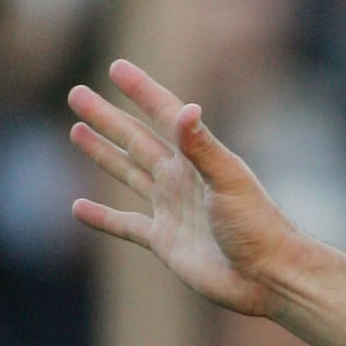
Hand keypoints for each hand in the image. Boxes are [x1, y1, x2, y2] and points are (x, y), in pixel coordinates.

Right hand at [67, 60, 295, 315]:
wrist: (268, 277)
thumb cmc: (257, 226)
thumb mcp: (229, 181)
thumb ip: (202, 147)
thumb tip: (186, 109)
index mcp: (196, 159)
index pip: (163, 115)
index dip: (141, 91)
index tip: (116, 68)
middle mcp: (180, 180)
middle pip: (135, 140)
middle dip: (107, 118)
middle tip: (77, 94)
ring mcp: (171, 210)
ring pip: (128, 174)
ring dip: (103, 154)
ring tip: (77, 131)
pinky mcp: (165, 242)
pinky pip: (126, 225)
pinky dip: (102, 218)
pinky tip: (78, 207)